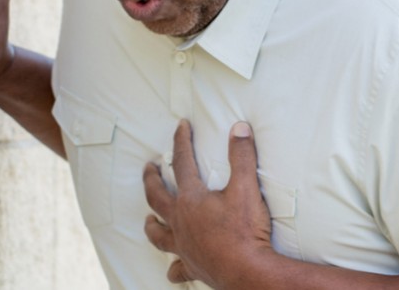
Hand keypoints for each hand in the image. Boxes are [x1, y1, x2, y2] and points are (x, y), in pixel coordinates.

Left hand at [143, 120, 274, 287]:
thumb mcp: (246, 188)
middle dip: (151, 179)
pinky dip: (174, 268)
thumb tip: (239, 128)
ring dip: (152, 225)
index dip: (181, 141)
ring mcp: (183, 246)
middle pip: (156, 196)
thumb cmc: (245, 231)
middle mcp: (180, 222)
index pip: (182, 162)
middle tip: (149, 168)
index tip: (181, 126)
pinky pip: (177, 269)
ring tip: (148, 220)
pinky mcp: (192, 267)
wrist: (249, 273)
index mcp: (190, 199)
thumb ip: (242, 156)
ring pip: (158, 235)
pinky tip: (172, 270)